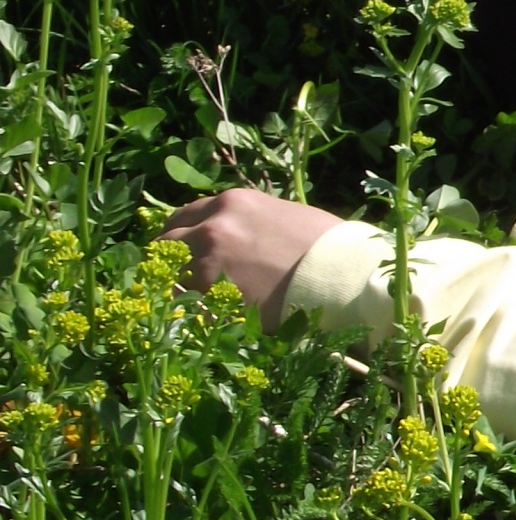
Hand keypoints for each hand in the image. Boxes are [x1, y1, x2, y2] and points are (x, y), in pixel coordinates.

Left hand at [164, 189, 344, 332]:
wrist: (344, 277)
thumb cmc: (328, 248)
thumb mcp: (286, 217)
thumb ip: (252, 222)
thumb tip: (242, 236)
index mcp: (233, 202)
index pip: (185, 216)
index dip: (186, 236)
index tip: (190, 251)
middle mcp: (213, 225)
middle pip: (167, 242)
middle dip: (173, 259)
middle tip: (188, 278)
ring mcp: (208, 260)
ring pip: (170, 275)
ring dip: (180, 287)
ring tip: (199, 301)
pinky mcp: (212, 296)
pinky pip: (185, 304)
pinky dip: (191, 311)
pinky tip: (208, 317)